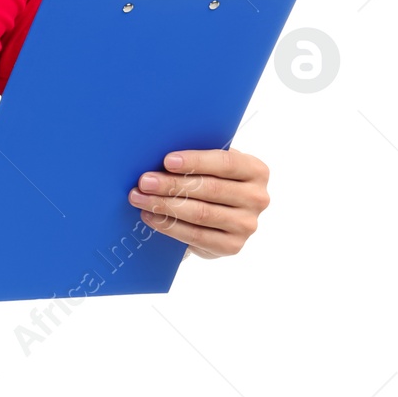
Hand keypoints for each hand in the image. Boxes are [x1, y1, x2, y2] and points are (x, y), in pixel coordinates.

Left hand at [127, 148, 269, 258]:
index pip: (226, 163)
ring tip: (140, 198)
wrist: (221, 215)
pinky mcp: (233, 246)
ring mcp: (247, 224)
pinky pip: (197, 236)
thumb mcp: (211, 164)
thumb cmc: (211, 178)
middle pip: (210, 189)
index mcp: (256, 170)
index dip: (196, 161)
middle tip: (144, 181)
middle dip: (172, 184)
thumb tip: (158, 151)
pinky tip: (150, 217)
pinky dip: (169, 226)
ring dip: (165, 205)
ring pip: (201, 213)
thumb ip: (197, 158)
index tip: (167, 161)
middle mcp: (257, 198)